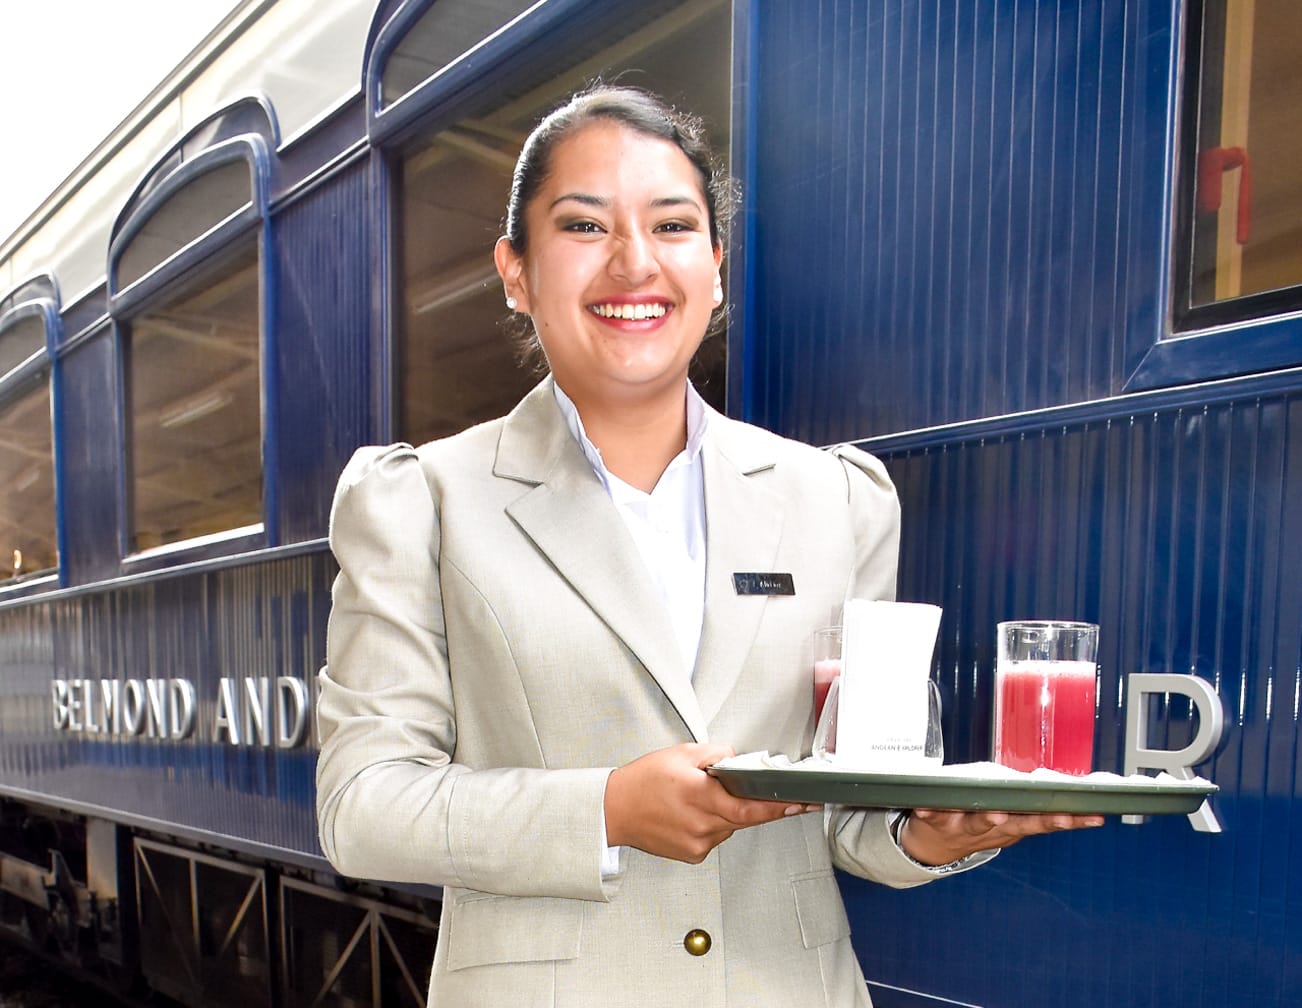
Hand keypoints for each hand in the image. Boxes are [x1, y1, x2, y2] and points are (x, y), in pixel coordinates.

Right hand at [604, 743, 817, 863]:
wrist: (613, 811)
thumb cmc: (642, 781)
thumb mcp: (680, 753)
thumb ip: (716, 753)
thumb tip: (740, 759)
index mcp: (700, 796)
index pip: (750, 806)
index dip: (779, 806)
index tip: (802, 803)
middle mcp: (701, 824)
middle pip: (745, 817)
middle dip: (755, 804)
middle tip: (759, 793)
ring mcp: (698, 843)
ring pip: (730, 826)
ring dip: (728, 812)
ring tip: (702, 798)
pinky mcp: (693, 855)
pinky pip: (716, 837)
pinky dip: (713, 824)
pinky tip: (692, 813)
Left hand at [900, 808, 1104, 865]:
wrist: (931, 845)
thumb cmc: (978, 821)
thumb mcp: (1011, 818)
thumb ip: (1038, 806)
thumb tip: (1080, 788)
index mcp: (1014, 824)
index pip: (1047, 820)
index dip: (1071, 819)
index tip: (1094, 815)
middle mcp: (992, 828)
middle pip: (1020, 824)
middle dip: (1040, 820)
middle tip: (1059, 816)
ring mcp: (963, 826)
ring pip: (978, 822)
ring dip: (989, 818)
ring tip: (997, 813)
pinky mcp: (934, 819)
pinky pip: (932, 814)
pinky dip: (928, 811)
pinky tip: (924, 807)